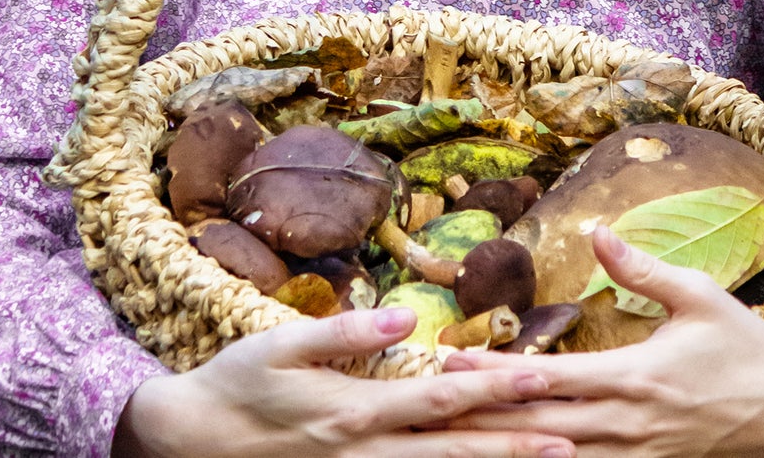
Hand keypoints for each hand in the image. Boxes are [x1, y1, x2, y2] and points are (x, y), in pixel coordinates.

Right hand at [112, 304, 576, 457]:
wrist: (190, 442)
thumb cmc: (237, 382)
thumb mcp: (281, 343)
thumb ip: (348, 333)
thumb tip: (409, 318)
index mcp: (353, 411)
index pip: (440, 401)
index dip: (496, 390)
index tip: (545, 377)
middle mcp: (364, 451)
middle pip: (454, 449)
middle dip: (515, 441)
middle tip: (573, 434)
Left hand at [441, 226, 763, 457]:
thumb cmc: (745, 344)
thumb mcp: (698, 295)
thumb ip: (642, 268)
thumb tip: (597, 231)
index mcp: (637, 376)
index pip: (551, 378)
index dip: (497, 370)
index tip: (452, 356)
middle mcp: (631, 424)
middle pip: (541, 425)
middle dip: (482, 413)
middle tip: (430, 400)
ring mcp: (640, 455)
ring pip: (559, 457)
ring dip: (507, 445)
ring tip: (456, 435)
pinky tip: (518, 454)